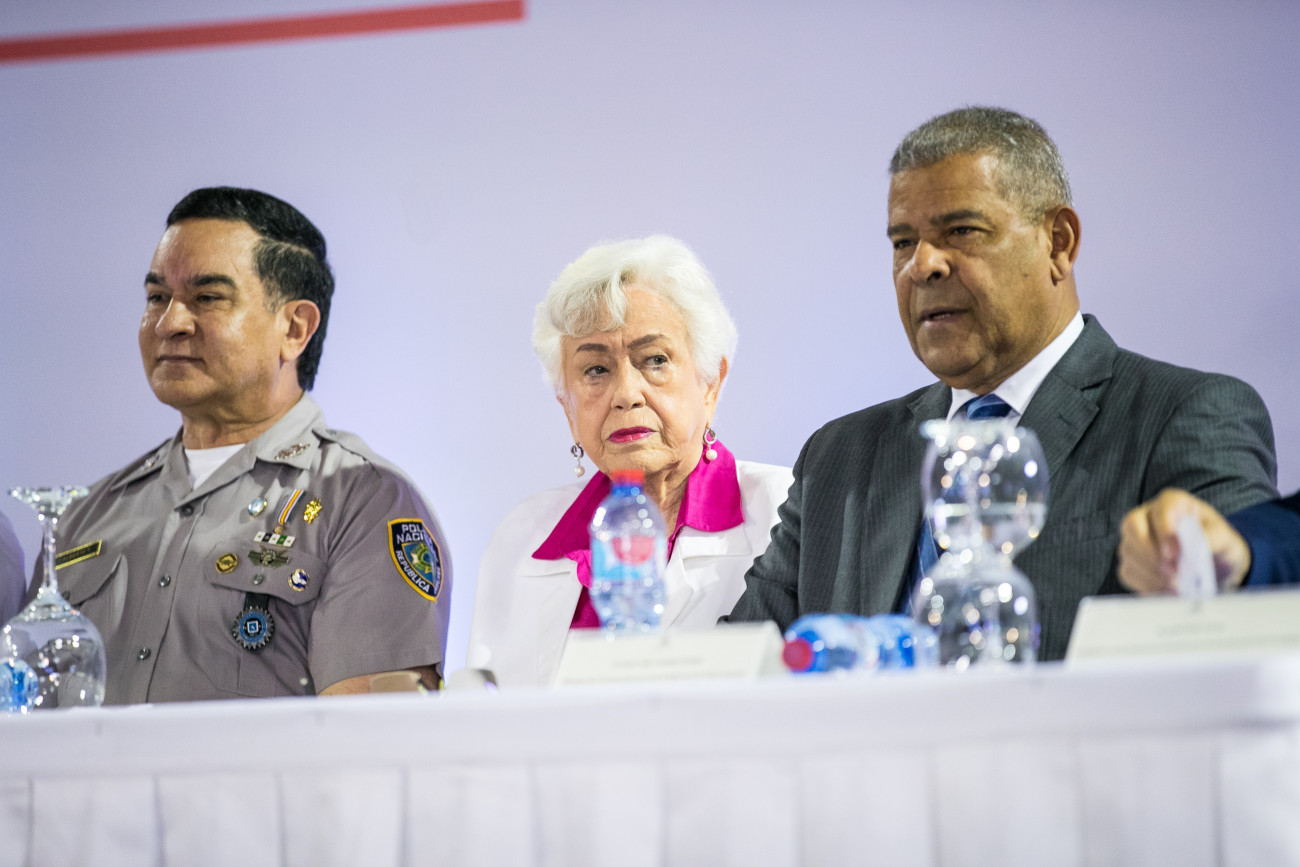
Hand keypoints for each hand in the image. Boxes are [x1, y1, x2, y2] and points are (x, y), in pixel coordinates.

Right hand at [1118, 489, 1251, 593]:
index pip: (1161, 508)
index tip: (1177, 554)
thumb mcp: (1226, 540)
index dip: (1165, 530)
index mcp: (1174, 503)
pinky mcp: (1131, 561)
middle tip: (1173, 573)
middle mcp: (1148, 516)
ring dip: (1150, 572)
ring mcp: (1135, 538)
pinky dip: (1146, 584)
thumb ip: (1213, 540)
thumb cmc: (1219, 546)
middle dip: (1151, 553)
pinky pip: (1128, 571)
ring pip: (1128, 551)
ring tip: (1175, 586)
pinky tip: (1166, 591)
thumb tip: (1192, 551)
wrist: (1216, 568)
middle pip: (1132, 526)